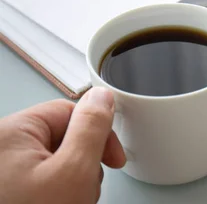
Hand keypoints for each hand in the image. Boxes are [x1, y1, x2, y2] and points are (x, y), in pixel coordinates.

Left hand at [0, 87, 125, 203]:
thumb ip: (92, 128)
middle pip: (64, 139)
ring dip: (71, 184)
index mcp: (12, 131)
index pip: (71, 112)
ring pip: (55, 164)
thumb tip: (103, 96)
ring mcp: (3, 172)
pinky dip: (56, 195)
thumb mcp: (74, 172)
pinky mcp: (7, 190)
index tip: (112, 159)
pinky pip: (41, 182)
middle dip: (83, 166)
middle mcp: (2, 147)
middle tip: (80, 191)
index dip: (98, 135)